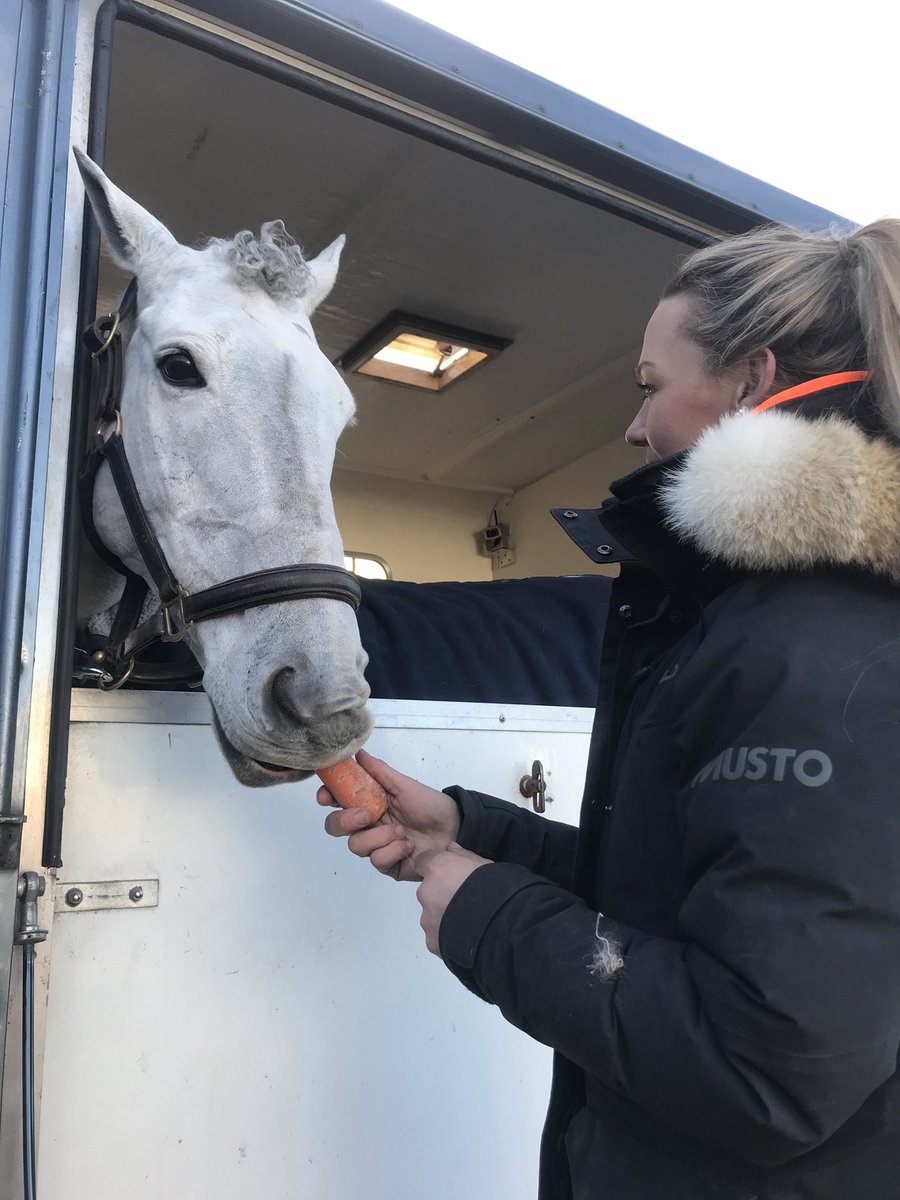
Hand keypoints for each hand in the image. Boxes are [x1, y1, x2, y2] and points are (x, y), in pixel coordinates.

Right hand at [318, 748, 460, 881]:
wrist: (455, 828)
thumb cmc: (430, 805)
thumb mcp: (404, 785)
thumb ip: (379, 771)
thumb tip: (358, 753)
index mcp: (369, 803)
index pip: (337, 801)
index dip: (327, 798)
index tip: (326, 796)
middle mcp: (368, 825)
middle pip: (336, 827)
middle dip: (345, 821)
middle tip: (366, 816)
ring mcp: (377, 846)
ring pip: (355, 845)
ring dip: (380, 837)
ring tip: (402, 831)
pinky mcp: (388, 864)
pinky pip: (377, 860)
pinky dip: (393, 851)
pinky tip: (407, 845)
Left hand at [415, 843, 491, 954]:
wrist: (501, 923)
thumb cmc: (494, 887)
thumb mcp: (483, 863)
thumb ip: (462, 856)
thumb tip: (451, 849)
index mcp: (437, 869)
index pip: (423, 862)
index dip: (436, 868)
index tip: (449, 874)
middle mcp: (426, 892)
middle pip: (428, 891)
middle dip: (442, 896)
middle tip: (465, 902)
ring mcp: (427, 920)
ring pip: (432, 916)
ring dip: (445, 917)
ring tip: (469, 922)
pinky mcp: (432, 942)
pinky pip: (437, 936)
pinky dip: (447, 936)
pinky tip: (466, 936)